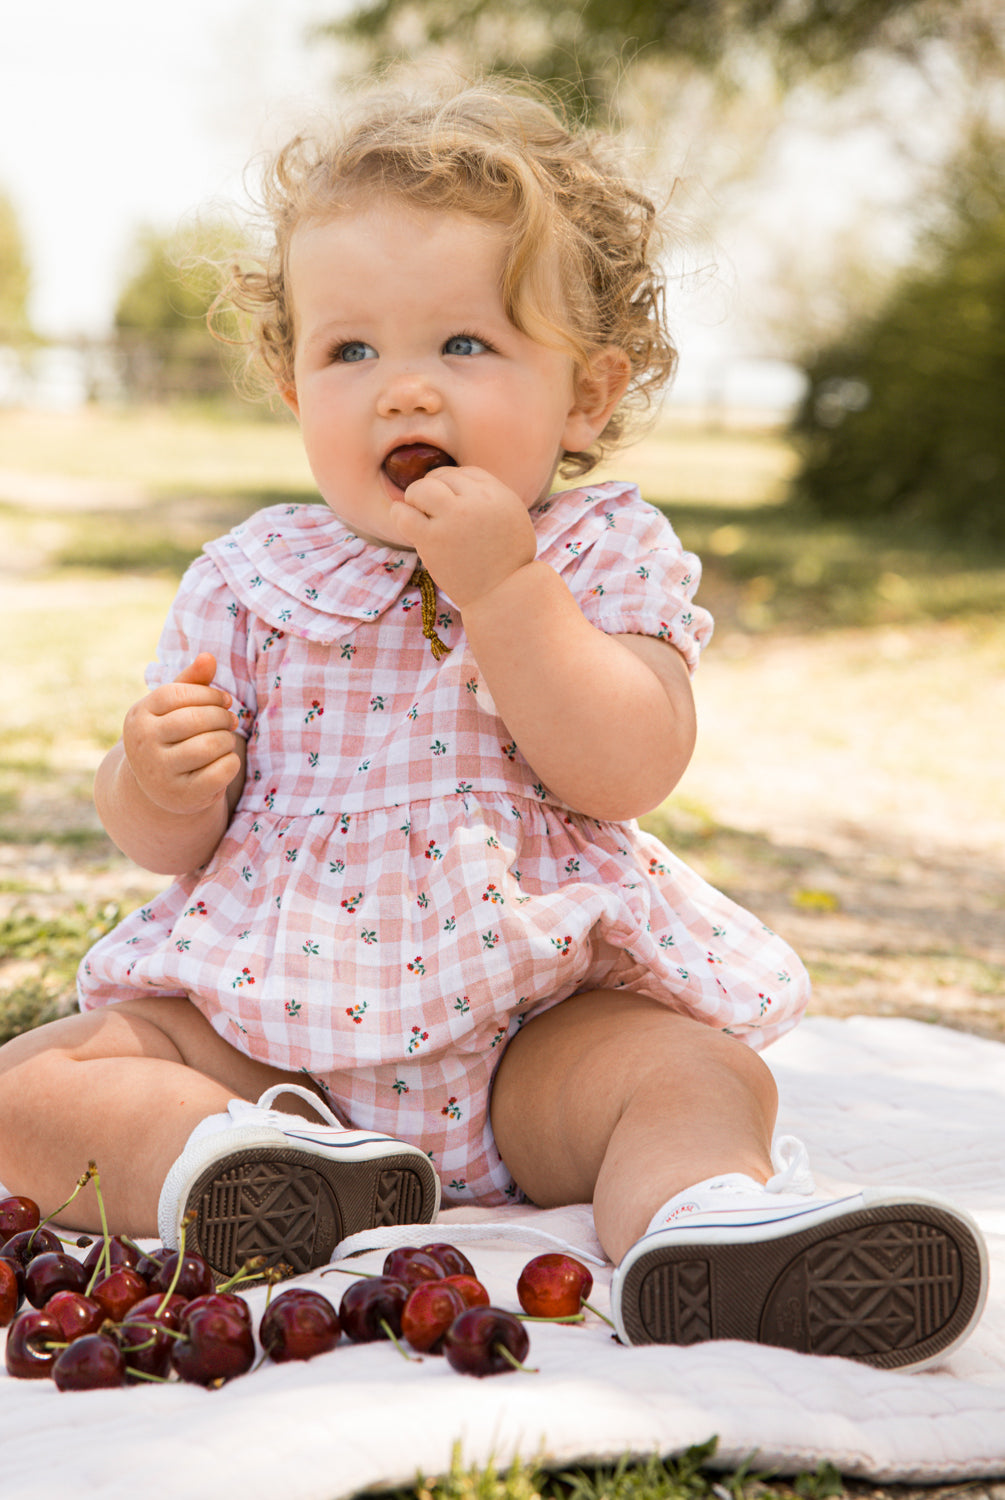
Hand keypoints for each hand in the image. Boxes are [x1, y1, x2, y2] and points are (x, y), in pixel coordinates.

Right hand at [121, 653, 241, 814]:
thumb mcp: (174, 708)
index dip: (208, 694)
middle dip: (222, 717)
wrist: (159, 788)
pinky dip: (231, 763)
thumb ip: (191, 681)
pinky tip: (224, 761)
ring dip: (227, 739)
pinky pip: (221, 771)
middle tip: (231, 721)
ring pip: (211, 745)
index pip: (177, 694)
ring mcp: (160, 773)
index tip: (224, 700)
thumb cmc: (172, 736)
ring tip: (225, 740)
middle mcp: (143, 745)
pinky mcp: (183, 796)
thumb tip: (209, 657)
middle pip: (196, 719)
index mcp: (138, 717)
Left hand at [391, 466, 537, 607]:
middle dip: (434, 489)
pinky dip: (399, 513)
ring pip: (421, 488)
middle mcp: (476, 501)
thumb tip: (458, 482)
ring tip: (418, 514)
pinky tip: (404, 520)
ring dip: (414, 497)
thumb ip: (489, 498)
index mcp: (499, 494)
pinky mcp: (433, 539)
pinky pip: (403, 514)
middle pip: (442, 477)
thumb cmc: (508, 561)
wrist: (504, 594)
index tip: (451, 503)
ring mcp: (453, 518)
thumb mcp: (512, 518)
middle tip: (433, 511)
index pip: (466, 473)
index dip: (454, 485)